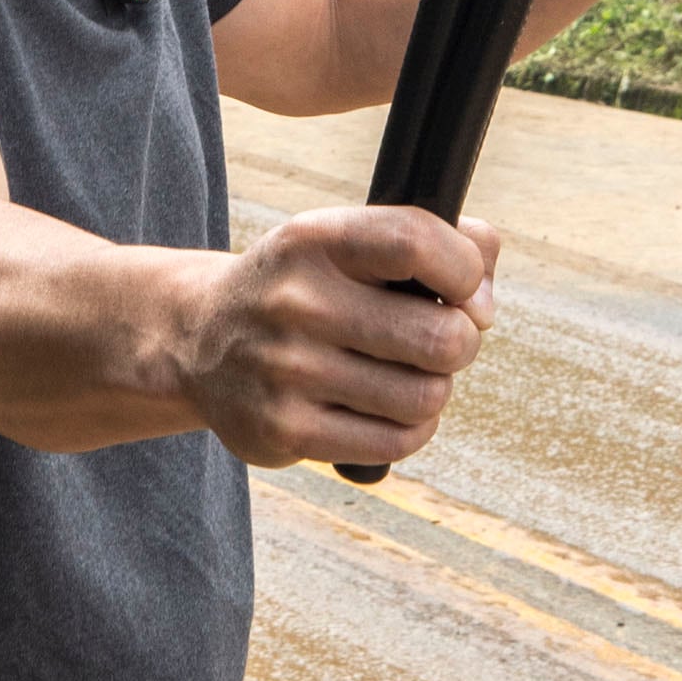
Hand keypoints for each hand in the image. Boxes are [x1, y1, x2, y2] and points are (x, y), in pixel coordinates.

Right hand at [179, 205, 498, 467]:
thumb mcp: (347, 241)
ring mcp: (286, 370)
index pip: (417, 242)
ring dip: (433, 389)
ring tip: (404, 374)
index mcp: (314, 239)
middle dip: (460, 341)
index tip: (463, 288)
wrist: (199, 340)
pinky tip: (387, 409)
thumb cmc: (304, 287)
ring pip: (426, 396)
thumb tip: (482, 301)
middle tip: (436, 340)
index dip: (465, 270)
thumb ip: (436, 240)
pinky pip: (397, 441)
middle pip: (441, 337)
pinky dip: (411, 428)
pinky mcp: (285, 430)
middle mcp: (295, 302)